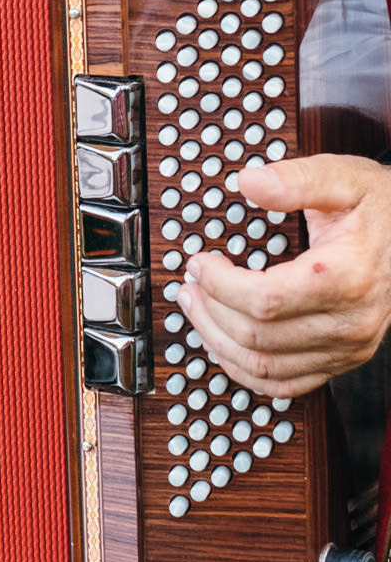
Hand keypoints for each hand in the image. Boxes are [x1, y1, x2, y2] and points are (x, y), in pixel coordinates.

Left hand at [176, 154, 390, 396]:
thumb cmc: (380, 207)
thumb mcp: (343, 177)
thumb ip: (296, 179)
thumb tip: (247, 182)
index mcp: (347, 276)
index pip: (264, 299)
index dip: (219, 284)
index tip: (198, 262)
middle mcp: (351, 321)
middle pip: (259, 337)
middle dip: (211, 312)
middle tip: (189, 286)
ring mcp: (349, 347)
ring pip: (266, 367)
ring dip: (219, 343)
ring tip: (198, 310)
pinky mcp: (344, 360)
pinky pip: (286, 384)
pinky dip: (247, 371)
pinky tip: (225, 344)